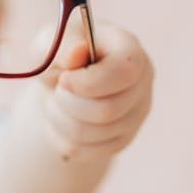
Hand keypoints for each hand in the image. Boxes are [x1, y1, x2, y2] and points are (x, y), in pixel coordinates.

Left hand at [35, 20, 153, 161]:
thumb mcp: (51, 40)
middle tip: (56, 90)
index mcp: (129, 51)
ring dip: (61, 119)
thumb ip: (61, 44)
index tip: (63, 80)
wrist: (60, 82)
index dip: (89, 82)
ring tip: (56, 102)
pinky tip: (63, 118)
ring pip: (95, 134)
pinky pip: (88, 151)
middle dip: (68, 103)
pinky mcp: (122, 139)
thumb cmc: (58, 56)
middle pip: (108, 110)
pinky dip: (64, 137)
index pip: (124, 72)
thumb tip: (76, 53)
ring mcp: (136, 115)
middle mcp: (142, 84)